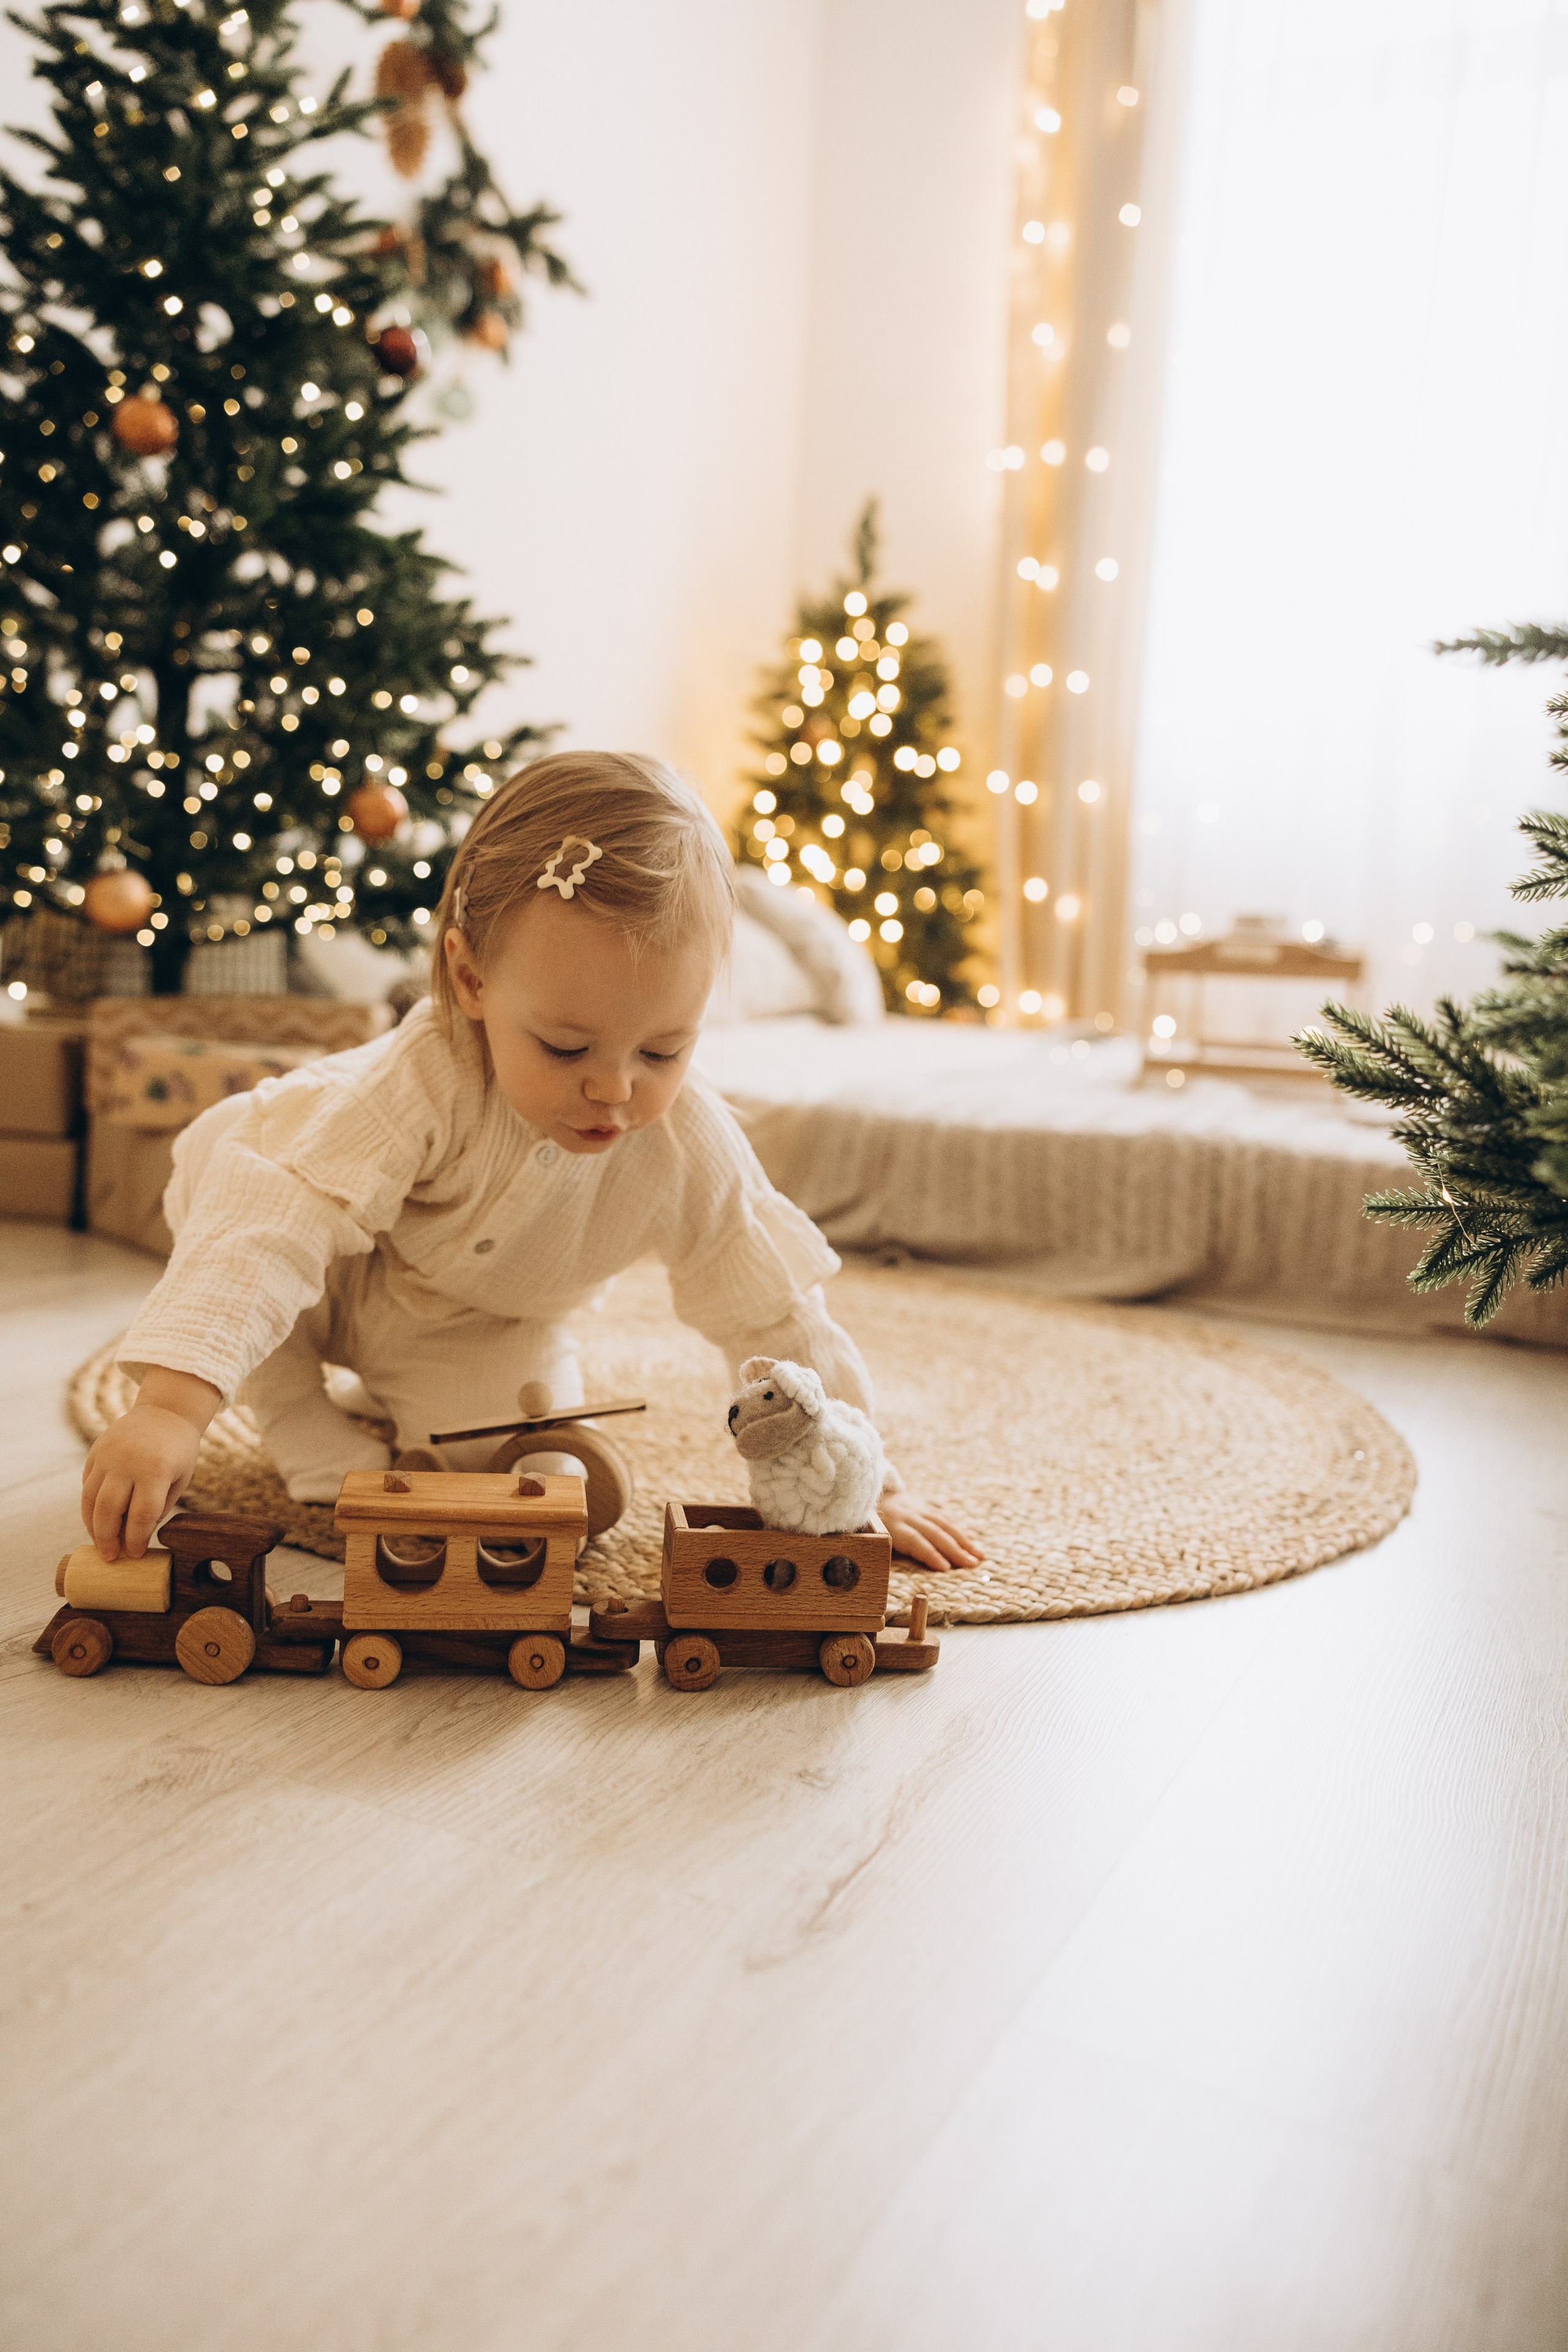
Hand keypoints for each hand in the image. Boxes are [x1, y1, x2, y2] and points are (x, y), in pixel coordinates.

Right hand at [81, 1367, 220, 1561]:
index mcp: (155, 1470)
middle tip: (110, 1557)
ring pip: (90, 1499)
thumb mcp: (180, 1480)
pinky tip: (97, 1520)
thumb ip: (159, 1508)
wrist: (166, 1412)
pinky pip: (87, 1485)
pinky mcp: (95, 1452)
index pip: (141, 1515)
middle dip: (107, 1539)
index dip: (136, 1540)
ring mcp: (107, 1455)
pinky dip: (89, 1506)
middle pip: (109, 1510)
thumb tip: (134, 1537)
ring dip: (92, 1525)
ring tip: (100, 1543)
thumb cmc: (178, 1452)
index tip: (135, 1555)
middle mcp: (127, 1462)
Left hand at [879, 1489, 984, 1573]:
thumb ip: (879, 1552)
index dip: (930, 1554)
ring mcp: (919, 1509)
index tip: (946, 1568)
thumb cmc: (868, 1526)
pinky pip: (945, 1518)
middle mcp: (908, 1515)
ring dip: (964, 1540)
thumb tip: (886, 1577)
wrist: (871, 1495)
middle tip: (972, 1564)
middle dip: (955, 1549)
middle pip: (935, 1532)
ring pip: (944, 1524)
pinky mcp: (925, 1506)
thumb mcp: (869, 1537)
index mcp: (892, 1526)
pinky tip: (972, 1541)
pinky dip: (960, 1530)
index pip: (914, 1540)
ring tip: (979, 1555)